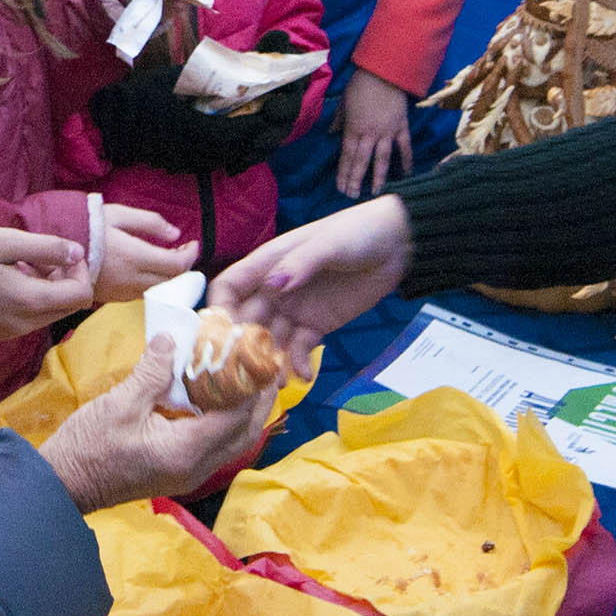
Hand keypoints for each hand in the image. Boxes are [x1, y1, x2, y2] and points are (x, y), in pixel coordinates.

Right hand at [0, 224, 92, 338]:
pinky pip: (32, 317)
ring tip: (22, 263)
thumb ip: (47, 248)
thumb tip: (79, 253)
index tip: (59, 250)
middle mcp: (23, 325)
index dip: (79, 270)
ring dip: (48, 287)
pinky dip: (32, 297)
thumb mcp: (7, 240)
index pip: (81, 295)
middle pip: (69, 306)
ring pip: (51, 312)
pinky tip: (10, 277)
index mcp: (28, 301)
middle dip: (65, 279)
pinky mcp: (0, 332)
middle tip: (40, 254)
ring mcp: (10, 332)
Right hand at [40, 335, 277, 509]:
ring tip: (248, 376)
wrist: (63, 485)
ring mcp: (189, 474)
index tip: (252, 351)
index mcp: (186, 452)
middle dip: (259, 399)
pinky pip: (217, 445)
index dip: (249, 384)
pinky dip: (226, 420)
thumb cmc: (87, 447)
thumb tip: (171, 339)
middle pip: (245, 433)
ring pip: (234, 442)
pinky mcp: (180, 471)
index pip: (235, 416)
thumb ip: (152, 372)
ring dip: (245, 410)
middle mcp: (196, 468)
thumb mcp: (120, 404)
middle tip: (263, 363)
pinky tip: (218, 397)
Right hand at [95, 203, 197, 299]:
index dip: (190, 255)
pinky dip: (152, 283)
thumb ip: (150, 222)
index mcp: (135, 256)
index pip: (176, 265)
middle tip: (182, 250)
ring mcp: (122, 292)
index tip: (193, 243)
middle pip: (171, 282)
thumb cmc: (86, 226)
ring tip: (166, 258)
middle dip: (182, 266)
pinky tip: (147, 269)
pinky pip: (141, 294)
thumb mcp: (118, 214)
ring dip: (168, 277)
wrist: (54, 250)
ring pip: (158, 290)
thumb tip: (176, 234)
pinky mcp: (113, 298)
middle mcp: (131, 279)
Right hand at [210, 195, 408, 365]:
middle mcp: (275, 289)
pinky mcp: (318, 325)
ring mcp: (295, 309)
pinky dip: (297, 364)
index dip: (218, 310)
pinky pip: (299, 348)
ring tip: (275, 382)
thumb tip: (272, 287)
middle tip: (244, 371)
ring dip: (268, 361)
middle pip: (245, 320)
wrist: (397, 243)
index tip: (217, 336)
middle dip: (241, 345)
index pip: (229, 287)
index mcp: (269, 264)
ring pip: (270, 339)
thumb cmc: (356, 232)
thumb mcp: (328, 244)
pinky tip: (303, 377)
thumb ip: (300, 265)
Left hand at [335, 70, 415, 197]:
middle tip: (352, 196)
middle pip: (362, 161)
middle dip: (356, 179)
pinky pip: (404, 147)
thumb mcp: (344, 101)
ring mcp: (387, 131)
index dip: (343, 172)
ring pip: (382, 158)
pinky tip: (406, 174)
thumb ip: (338, 120)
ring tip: (375, 192)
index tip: (340, 187)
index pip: (347, 155)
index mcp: (353, 127)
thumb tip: (331, 133)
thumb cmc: (360, 84)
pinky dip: (406, 160)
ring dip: (378, 176)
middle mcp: (370, 133)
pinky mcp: (401, 127)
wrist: (384, 71)